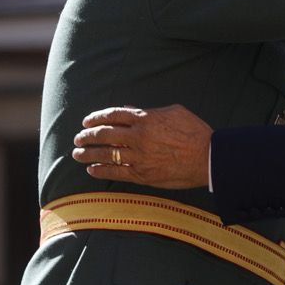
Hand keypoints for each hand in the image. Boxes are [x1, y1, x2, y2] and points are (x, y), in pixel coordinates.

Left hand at [72, 105, 213, 189]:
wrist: (208, 158)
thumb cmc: (194, 132)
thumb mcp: (174, 111)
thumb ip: (150, 110)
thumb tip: (130, 109)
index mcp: (145, 118)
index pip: (113, 115)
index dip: (96, 117)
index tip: (86, 121)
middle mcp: (138, 137)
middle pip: (104, 135)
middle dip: (87, 136)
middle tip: (78, 139)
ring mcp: (139, 157)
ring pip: (106, 154)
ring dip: (88, 154)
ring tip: (77, 155)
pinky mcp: (143, 175)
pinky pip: (116, 173)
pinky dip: (101, 171)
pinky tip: (92, 170)